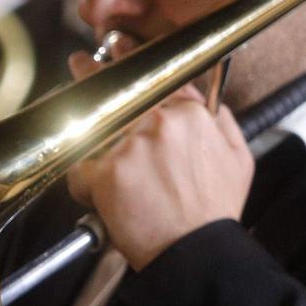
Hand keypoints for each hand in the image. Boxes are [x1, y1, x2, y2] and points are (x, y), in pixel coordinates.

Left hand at [63, 51, 252, 270]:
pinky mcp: (108, 173)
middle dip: (94, 73)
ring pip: (95, 125)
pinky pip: (81, 167)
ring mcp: (132, 146)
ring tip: (68, 113)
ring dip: (79, 120)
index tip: (120, 51)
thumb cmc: (213, 213)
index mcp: (191, 115)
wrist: (196, 253)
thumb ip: (221, 122)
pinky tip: (91, 192)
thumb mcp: (238, 159)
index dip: (135, 63)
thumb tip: (208, 102)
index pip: (158, 77)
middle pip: (119, 90)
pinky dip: (82, 181)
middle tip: (79, 63)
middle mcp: (161, 124)